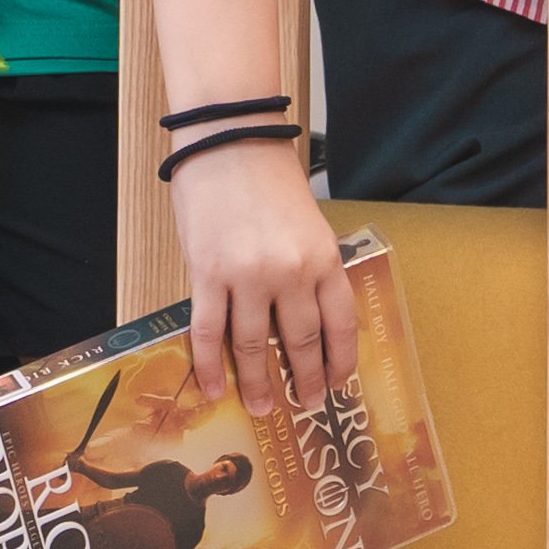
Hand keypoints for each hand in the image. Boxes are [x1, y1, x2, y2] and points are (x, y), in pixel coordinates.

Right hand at [170, 137, 357, 411]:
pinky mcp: (208, 274)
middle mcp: (292, 272)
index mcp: (324, 258)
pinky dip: (212, 366)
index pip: (340, 324)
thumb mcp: (307, 225)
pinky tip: (215, 388)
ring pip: (254, 346)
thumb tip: (302, 317)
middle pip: (301, 341)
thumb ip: (309, 268)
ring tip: (261, 407)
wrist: (229, 141)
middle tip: (305, 406)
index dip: (339, 361)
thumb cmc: (268, 180)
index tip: (338, 385)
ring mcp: (249, 276)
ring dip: (259, 383)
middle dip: (305, 380)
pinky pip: (210, 332)